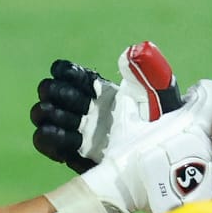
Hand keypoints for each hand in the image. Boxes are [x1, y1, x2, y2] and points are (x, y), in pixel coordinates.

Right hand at [31, 42, 184, 173]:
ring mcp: (78, 131)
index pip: (70, 73)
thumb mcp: (161, 94)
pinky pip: (48, 143)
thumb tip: (131, 53)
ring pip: (43, 115)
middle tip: (78, 106)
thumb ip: (148, 72)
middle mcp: (85, 108)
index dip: (67, 73)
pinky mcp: (75, 154)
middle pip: (50, 92)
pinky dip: (49, 140)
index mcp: (102, 90)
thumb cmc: (167, 125)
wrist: (167, 159)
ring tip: (71, 126)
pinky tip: (67, 145)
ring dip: (49, 116)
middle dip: (57, 95)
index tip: (76, 78)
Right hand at [79, 79, 211, 212]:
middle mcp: (210, 142)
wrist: (127, 196)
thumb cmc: (126, 160)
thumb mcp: (128, 123)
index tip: (192, 94)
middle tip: (190, 117)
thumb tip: (128, 76)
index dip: (205, 90)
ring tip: (203, 138)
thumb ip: (132, 99)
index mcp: (192, 123)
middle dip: (210, 112)